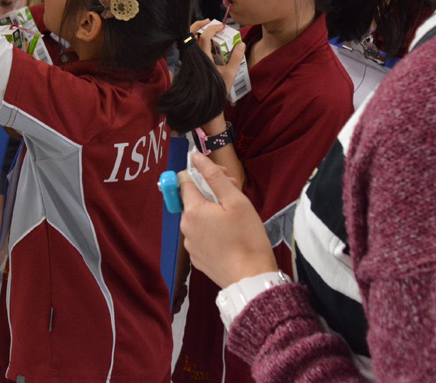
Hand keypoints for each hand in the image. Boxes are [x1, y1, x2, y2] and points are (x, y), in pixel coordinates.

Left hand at [179, 153, 278, 288]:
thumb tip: (195, 157)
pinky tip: (231, 235)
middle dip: (211, 192)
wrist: (251, 279)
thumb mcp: (235, 201)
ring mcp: (190, 245)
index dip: (204, 174)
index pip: (184, 180)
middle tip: (235, 194)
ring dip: (213, 211)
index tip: (224, 177)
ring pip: (198, 218)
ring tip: (236, 217)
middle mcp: (185, 227)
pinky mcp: (198, 258)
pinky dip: (213, 229)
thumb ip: (214, 176)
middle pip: (193, 199)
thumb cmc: (246, 237)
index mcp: (192, 210)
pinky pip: (202, 235)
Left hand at [191, 19, 244, 94]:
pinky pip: (188, 48)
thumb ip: (236, 58)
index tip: (222, 26)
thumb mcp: (230, 74)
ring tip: (207, 30)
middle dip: (198, 24)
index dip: (212, 29)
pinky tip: (204, 43)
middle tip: (209, 21)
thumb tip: (241, 44)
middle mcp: (193, 57)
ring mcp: (188, 60)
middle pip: (190, 35)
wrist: (206, 104)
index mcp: (203, 58)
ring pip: (188, 41)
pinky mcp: (187, 64)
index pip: (204, 37)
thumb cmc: (218, 90)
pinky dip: (194, 41)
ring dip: (196, 32)